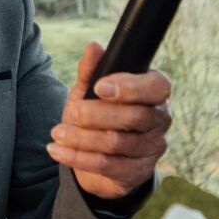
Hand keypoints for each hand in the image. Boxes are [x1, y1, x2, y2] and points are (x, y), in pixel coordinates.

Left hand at [49, 40, 170, 198]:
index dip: (130, 87)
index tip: (100, 87)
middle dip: (97, 114)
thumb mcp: (90, 91)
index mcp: (154, 92)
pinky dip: (79, 158)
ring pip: (117, 143)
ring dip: (82, 138)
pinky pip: (108, 166)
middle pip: (134, 116)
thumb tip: (93, 47)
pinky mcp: (138, 171)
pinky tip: (58, 151)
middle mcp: (160, 120)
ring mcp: (152, 148)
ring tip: (57, 133)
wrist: (96, 156)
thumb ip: (92, 70)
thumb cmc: (97, 115)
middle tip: (71, 113)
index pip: (156, 87)